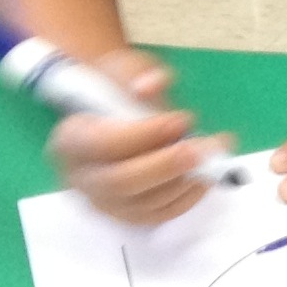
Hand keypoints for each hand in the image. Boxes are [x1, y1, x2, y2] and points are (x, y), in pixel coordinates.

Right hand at [48, 51, 231, 226]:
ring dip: (185, 180)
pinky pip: (160, 215)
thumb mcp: (120, 71)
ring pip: (144, 203)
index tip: (181, 119)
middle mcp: (82, 176)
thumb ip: (134, 74)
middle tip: (203, 148)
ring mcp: (104, 201)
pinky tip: (208, 175)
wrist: (109, 114)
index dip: (143, 135)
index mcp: (71, 139)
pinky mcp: (129, 215)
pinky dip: (189, 198)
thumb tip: (149, 86)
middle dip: (166, 166)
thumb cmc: (115, 91)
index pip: (101, 145)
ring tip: (215, 154)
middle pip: (120, 182)